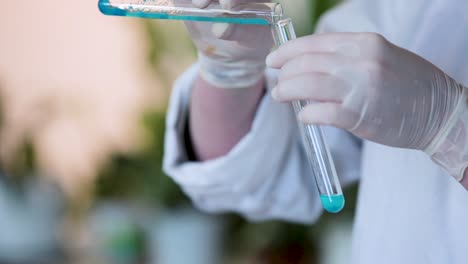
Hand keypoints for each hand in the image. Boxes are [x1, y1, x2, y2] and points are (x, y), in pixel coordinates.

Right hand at [187, 0, 272, 87]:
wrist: (233, 52)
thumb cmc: (250, 42)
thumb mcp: (250, 39)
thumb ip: (238, 32)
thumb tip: (220, 28)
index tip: (228, 8)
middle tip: (206, 5)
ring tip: (199, 6)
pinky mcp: (192, 0)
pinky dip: (184, 0)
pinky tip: (187, 6)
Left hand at [267, 32, 464, 150]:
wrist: (438, 111)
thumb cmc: (407, 84)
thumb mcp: (378, 57)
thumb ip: (345, 58)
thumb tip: (308, 65)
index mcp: (364, 43)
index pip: (313, 43)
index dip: (287, 52)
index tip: (274, 59)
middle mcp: (360, 62)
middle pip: (305, 63)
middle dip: (284, 73)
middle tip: (278, 82)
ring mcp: (360, 88)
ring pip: (306, 85)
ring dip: (287, 91)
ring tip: (281, 96)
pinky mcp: (359, 116)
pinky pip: (320, 113)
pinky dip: (306, 115)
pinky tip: (304, 116)